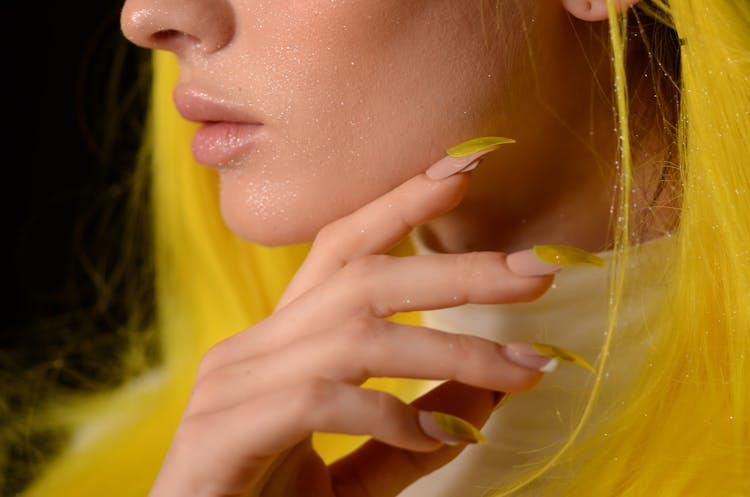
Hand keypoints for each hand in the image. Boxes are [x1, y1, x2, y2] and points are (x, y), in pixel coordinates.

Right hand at [147, 148, 559, 496]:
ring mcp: (234, 384)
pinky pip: (322, 400)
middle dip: (457, 271)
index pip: (342, 247)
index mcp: (283, 341)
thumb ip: (418, 430)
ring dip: (450, 351)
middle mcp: (255, 346)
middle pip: (362, 278)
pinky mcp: (225, 431)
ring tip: (523, 369)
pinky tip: (444, 439)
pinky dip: (393, 416)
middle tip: (537, 271)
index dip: (400, 203)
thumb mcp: (364, 463)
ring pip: (357, 336)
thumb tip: (487, 389)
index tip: (465, 168)